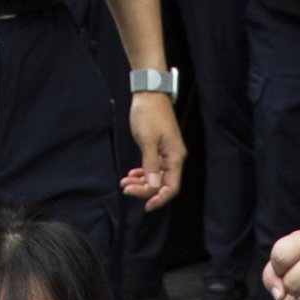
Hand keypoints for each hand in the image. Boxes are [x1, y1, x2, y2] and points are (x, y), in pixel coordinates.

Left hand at [122, 93, 186, 211]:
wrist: (149, 93)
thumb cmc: (149, 114)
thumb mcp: (147, 140)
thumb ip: (151, 165)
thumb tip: (155, 185)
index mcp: (175, 157)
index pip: (171, 187)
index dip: (159, 198)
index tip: (146, 206)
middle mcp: (173, 157)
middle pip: (162, 184)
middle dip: (144, 190)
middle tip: (126, 189)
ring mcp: (166, 153)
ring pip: (156, 176)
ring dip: (141, 182)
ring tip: (124, 183)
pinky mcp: (158, 148)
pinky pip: (152, 167)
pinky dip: (142, 173)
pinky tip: (131, 174)